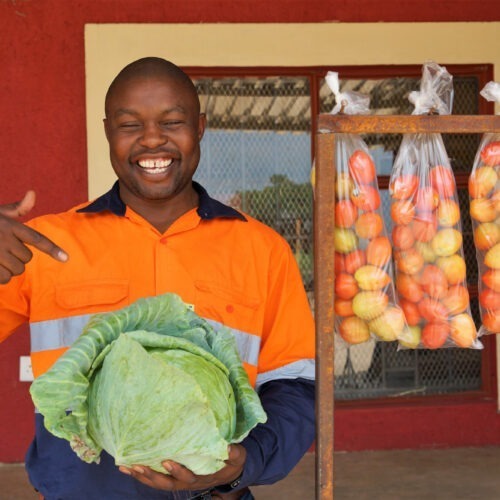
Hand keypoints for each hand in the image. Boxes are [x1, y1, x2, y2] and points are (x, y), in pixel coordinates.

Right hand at [0, 191, 67, 283]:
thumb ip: (17, 208)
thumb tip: (33, 193)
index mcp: (9, 226)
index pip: (36, 239)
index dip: (52, 249)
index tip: (66, 259)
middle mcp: (3, 239)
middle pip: (27, 258)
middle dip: (19, 257)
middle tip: (4, 249)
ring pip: (16, 270)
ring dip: (9, 268)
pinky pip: (3, 279)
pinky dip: (0, 277)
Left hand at [119, 444, 245, 492]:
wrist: (228, 470)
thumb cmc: (231, 461)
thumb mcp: (237, 457)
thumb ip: (234, 453)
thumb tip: (228, 447)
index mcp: (201, 477)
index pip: (188, 477)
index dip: (177, 471)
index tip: (167, 461)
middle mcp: (187, 481)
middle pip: (167, 484)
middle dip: (152, 476)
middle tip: (138, 466)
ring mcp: (178, 480)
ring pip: (158, 483)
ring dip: (142, 476)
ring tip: (125, 467)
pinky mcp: (173, 475)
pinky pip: (155, 478)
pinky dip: (142, 473)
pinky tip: (129, 466)